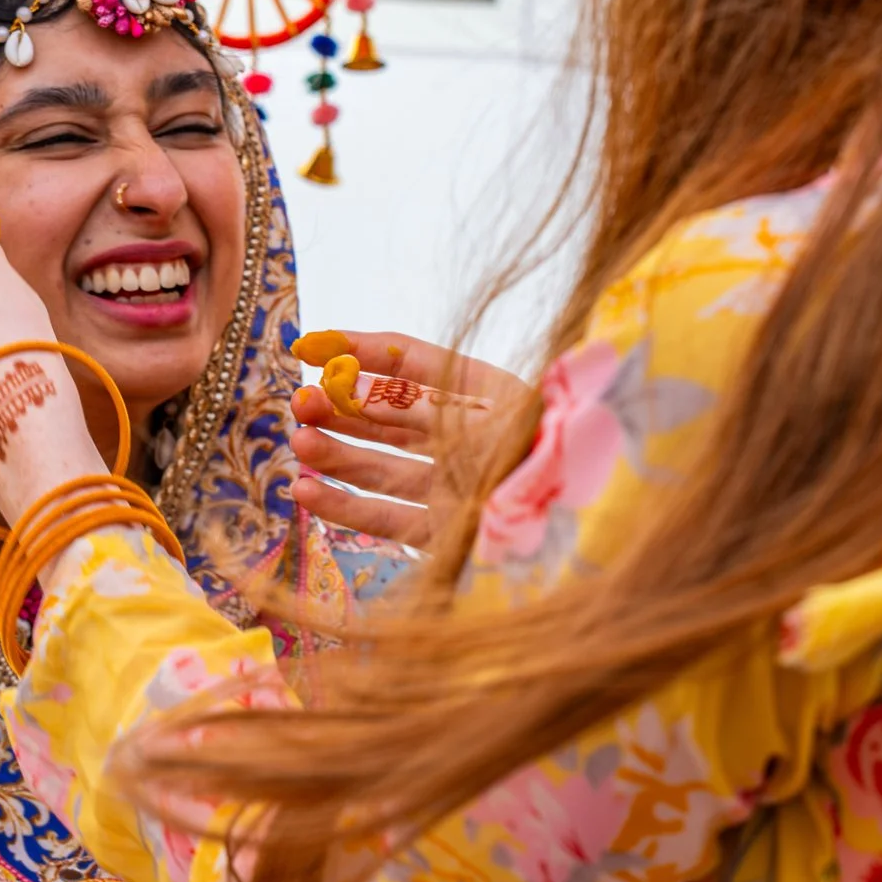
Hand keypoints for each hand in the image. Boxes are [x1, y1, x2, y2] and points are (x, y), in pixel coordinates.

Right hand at [285, 330, 526, 547]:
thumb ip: (414, 402)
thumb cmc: (544, 459)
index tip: (310, 347)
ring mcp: (452, 488)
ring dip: (336, 454)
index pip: (415, 363)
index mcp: (486, 396)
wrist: (583, 530)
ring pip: (381, 467)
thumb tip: (347, 385)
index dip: (363, 351)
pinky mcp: (443, 534)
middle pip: (390, 418)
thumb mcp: (479, 418)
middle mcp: (464, 439)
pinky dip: (345, 506)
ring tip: (299, 443)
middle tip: (299, 403)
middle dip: (340, 409)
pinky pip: (385, 517)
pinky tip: (306, 491)